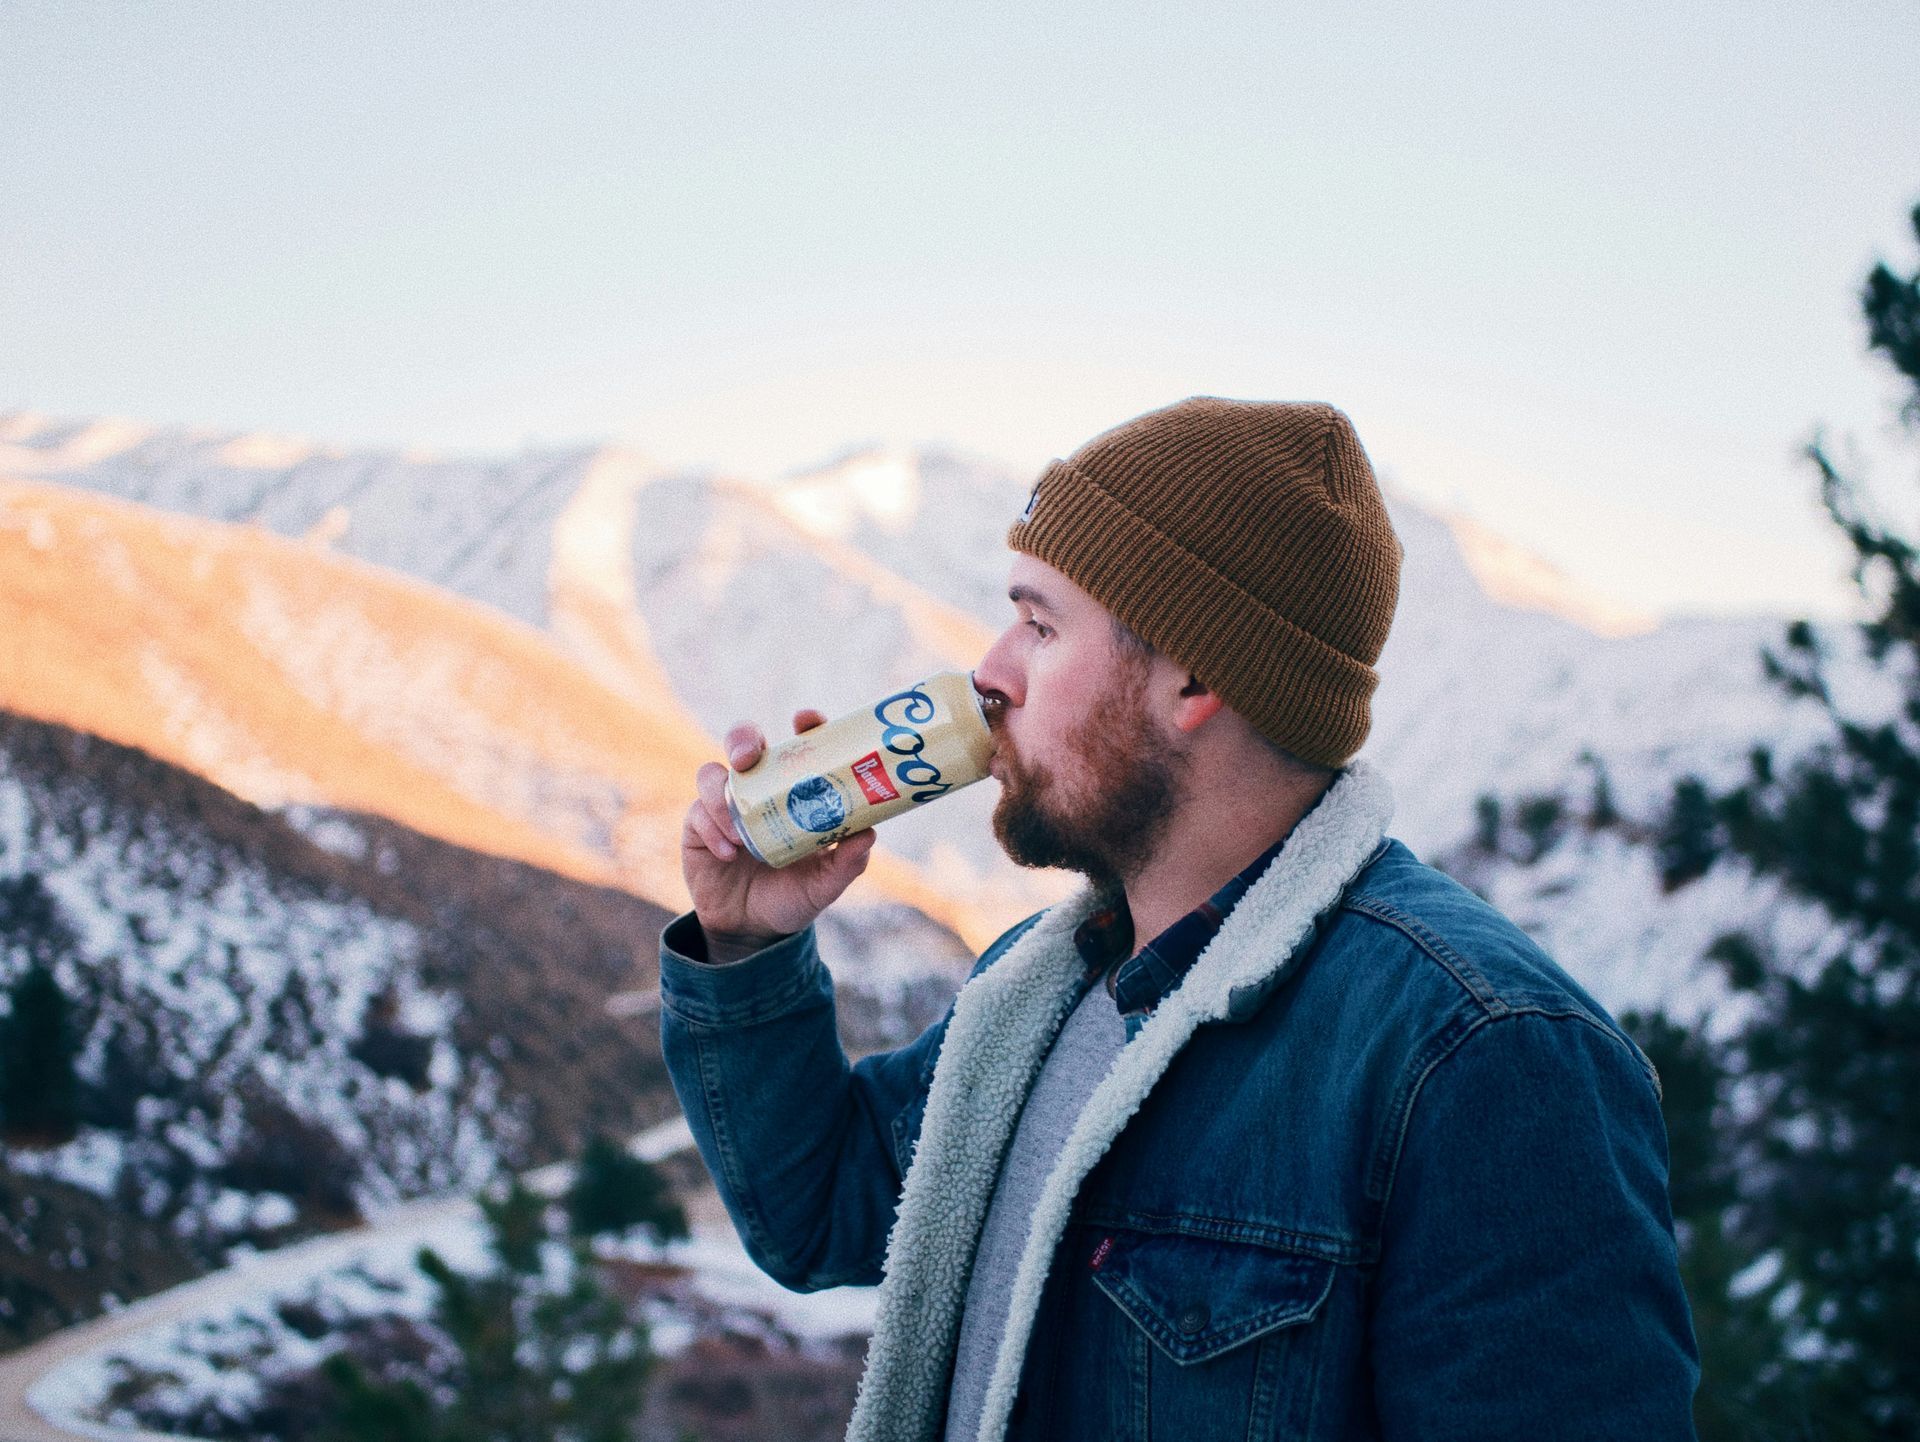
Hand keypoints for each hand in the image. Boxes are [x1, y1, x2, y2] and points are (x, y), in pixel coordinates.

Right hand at [681, 709, 878, 953]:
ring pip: (711, 773)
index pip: (799, 746)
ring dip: (723, 797)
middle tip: (747, 758)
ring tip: (741, 837)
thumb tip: (869, 835)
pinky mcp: (698, 826)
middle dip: (743, 740)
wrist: (752, 931)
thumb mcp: (824, 884)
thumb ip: (846, 862)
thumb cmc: (793, 897)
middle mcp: (757, 789)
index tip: (805, 720)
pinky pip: (698, 813)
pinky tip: (729, 854)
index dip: (805, 726)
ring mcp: (725, 805)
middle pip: (744, 742)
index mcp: (793, 791)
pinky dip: (713, 830)